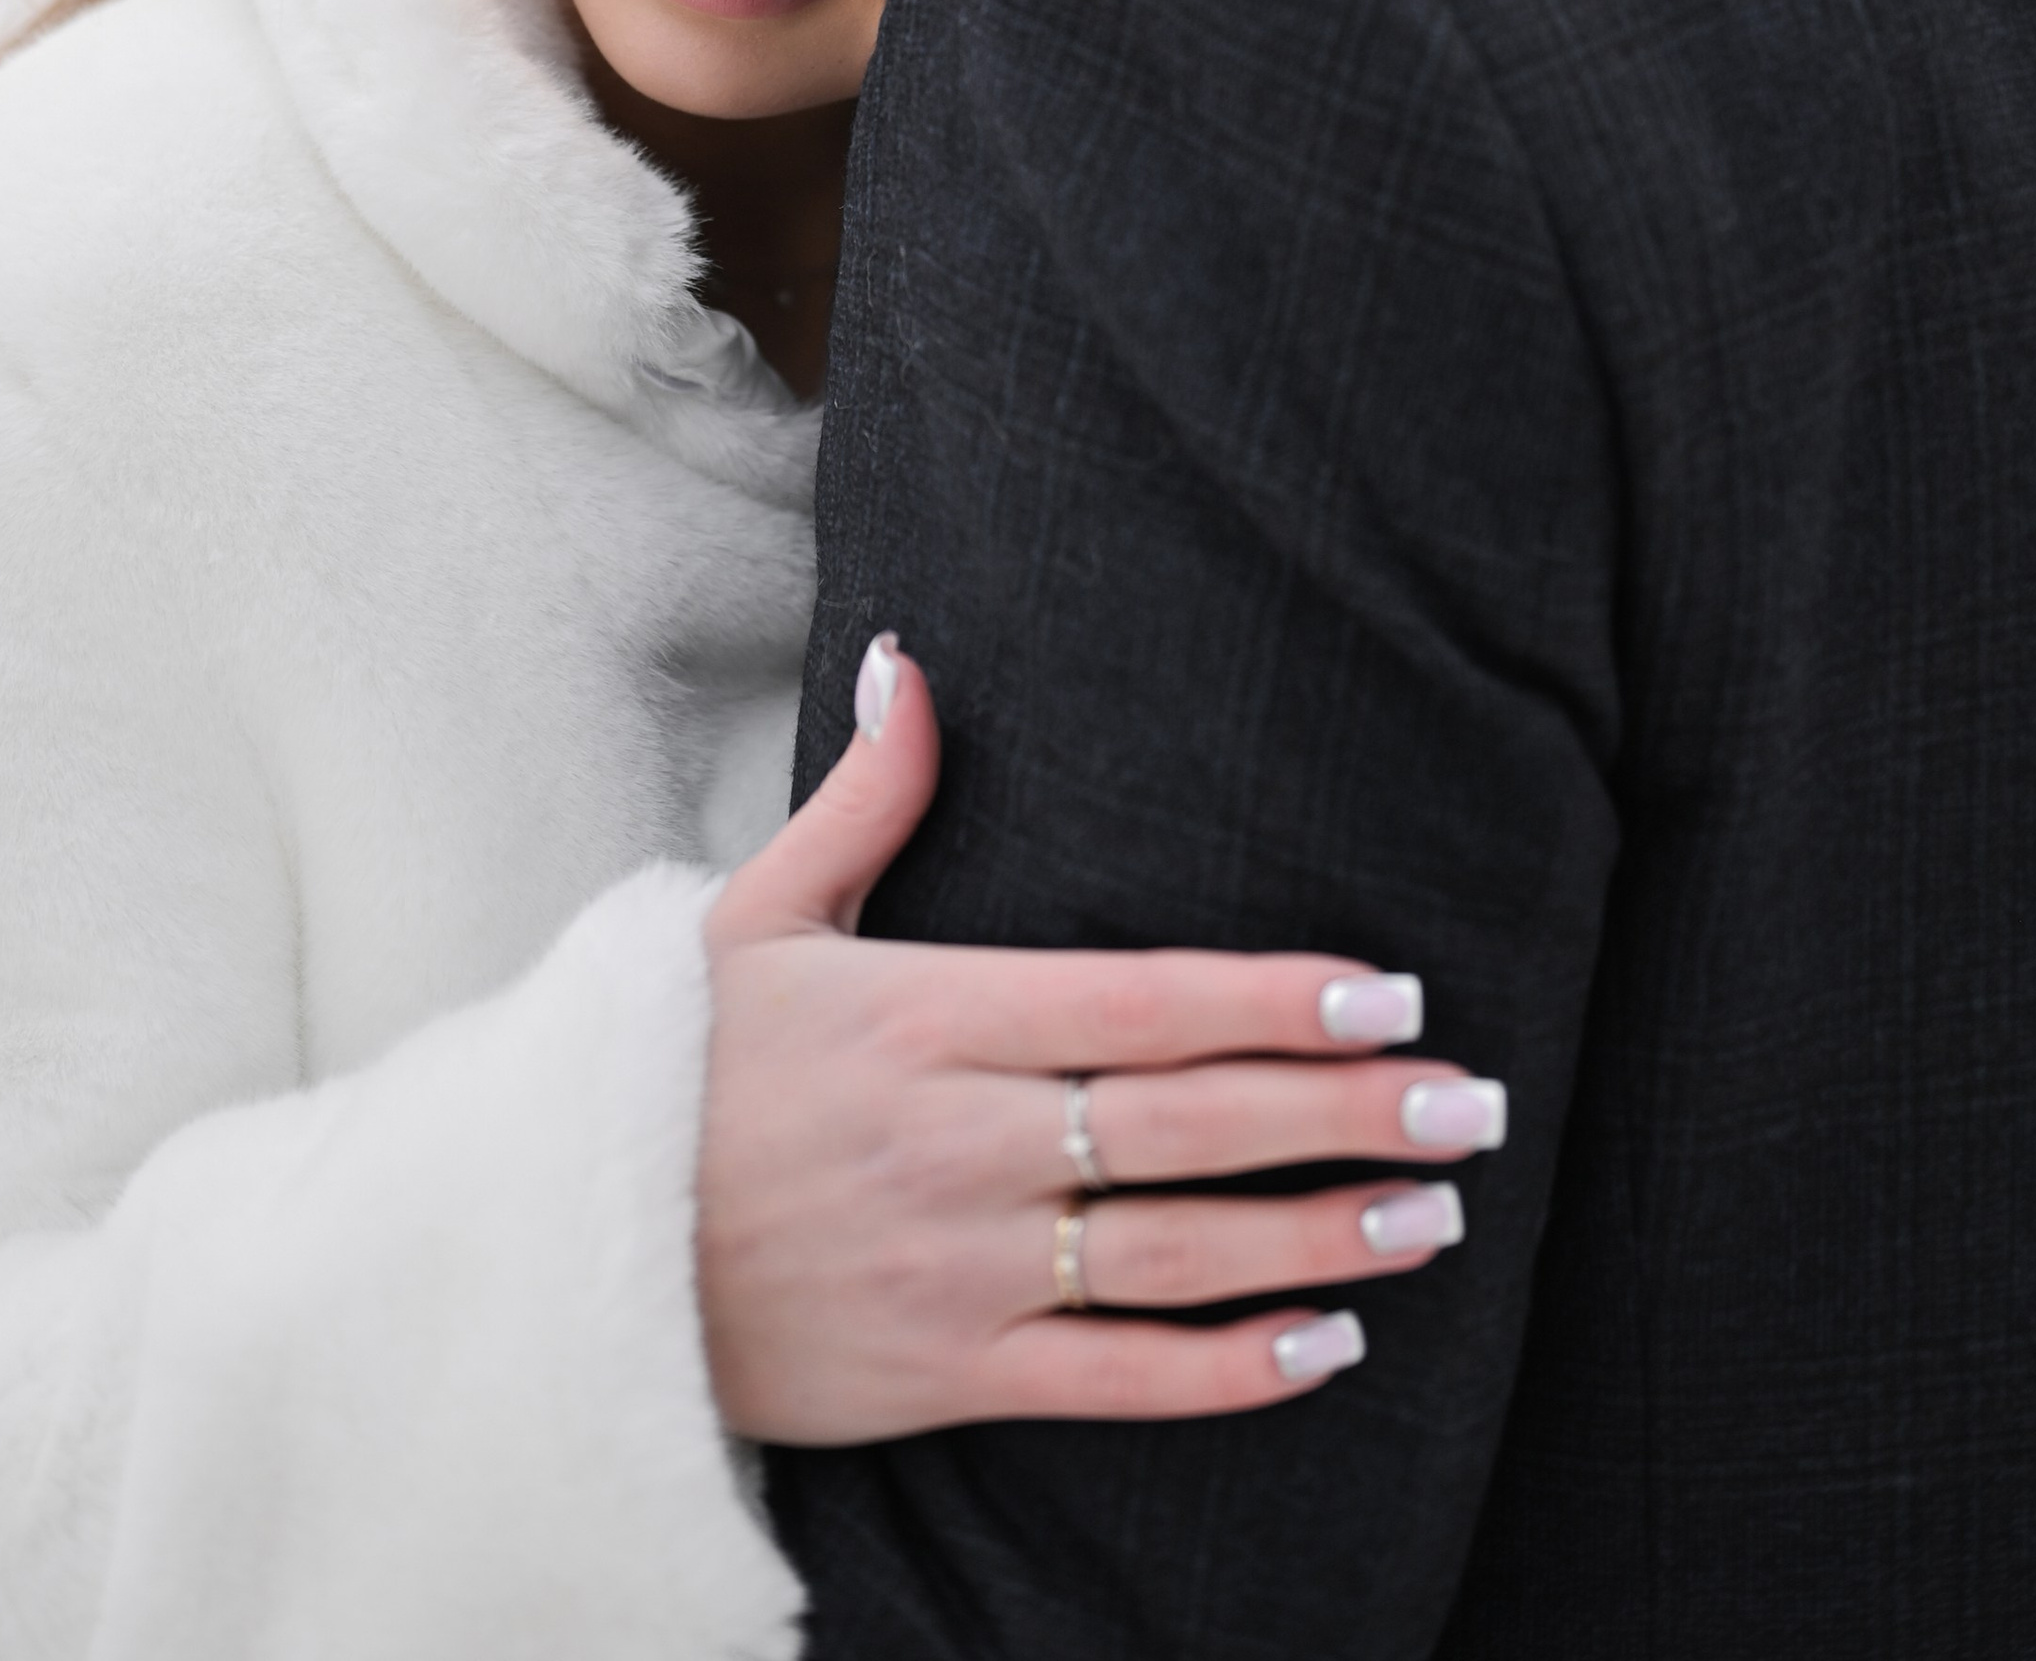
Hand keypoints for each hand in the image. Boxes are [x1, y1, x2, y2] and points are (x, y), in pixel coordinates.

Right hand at [698, 636, 1507, 1444]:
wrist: (566, 1257)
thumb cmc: (681, 1073)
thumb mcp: (756, 916)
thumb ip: (865, 795)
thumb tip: (908, 659)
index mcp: (927, 1015)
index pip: (1142, 1002)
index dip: (1276, 1000)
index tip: (1389, 993)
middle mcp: (960, 1140)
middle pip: (1192, 1122)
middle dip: (1345, 1111)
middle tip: (1470, 1101)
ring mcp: (960, 1265)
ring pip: (1178, 1253)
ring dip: (1321, 1237)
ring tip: (1434, 1215)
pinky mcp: (946, 1369)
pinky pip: (1116, 1377)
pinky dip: (1229, 1368)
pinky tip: (1325, 1345)